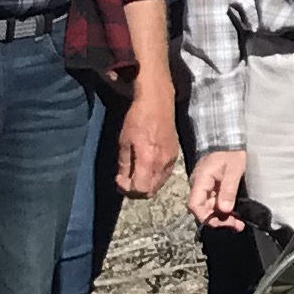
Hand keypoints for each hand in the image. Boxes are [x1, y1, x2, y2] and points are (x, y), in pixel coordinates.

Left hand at [116, 83, 179, 199]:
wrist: (157, 102)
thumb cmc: (137, 118)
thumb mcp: (124, 141)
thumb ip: (124, 164)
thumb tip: (122, 180)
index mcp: (148, 159)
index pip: (140, 189)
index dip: (127, 189)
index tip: (119, 180)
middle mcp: (162, 163)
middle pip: (150, 191)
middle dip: (135, 190)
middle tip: (125, 181)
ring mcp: (170, 160)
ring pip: (158, 185)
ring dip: (145, 184)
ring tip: (135, 174)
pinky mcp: (175, 156)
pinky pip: (164, 175)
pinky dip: (154, 177)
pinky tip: (146, 167)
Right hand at [186, 149, 252, 228]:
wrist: (228, 140)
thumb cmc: (231, 153)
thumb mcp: (234, 170)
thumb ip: (228, 189)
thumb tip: (224, 210)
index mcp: (201, 181)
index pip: (195, 205)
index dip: (207, 217)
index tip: (224, 222)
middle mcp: (198, 186)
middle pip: (202, 210)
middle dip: (219, 221)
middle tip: (237, 225)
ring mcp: (203, 188)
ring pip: (209, 208)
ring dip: (222, 218)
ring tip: (239, 224)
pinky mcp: (210, 188)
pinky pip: (214, 203)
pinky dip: (223, 211)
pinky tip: (235, 215)